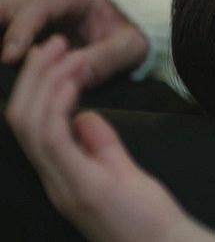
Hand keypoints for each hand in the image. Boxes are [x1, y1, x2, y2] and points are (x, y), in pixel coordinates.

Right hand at [0, 0, 147, 85]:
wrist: (133, 22)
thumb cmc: (132, 29)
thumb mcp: (130, 46)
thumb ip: (106, 60)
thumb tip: (77, 77)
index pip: (37, 7)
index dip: (20, 31)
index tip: (10, 56)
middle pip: (8, 4)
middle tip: (1, 57)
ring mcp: (33, 5)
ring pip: (3, 14)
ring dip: (0, 35)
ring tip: (3, 62)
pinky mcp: (27, 22)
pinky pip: (6, 27)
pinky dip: (4, 42)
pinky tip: (7, 63)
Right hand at [5, 35, 214, 241]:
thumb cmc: (147, 216)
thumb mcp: (120, 172)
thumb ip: (100, 145)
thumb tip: (85, 116)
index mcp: (60, 175)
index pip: (31, 126)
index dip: (34, 88)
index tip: (51, 56)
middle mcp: (54, 180)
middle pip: (22, 119)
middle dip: (33, 76)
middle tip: (50, 43)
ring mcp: (65, 186)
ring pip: (30, 124)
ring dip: (44, 81)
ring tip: (63, 50)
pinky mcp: (83, 188)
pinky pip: (54, 141)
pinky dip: (56, 106)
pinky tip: (68, 81)